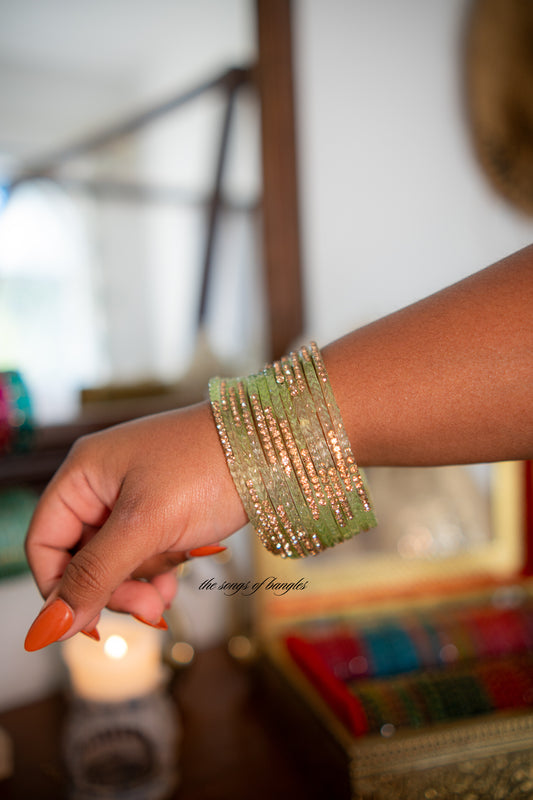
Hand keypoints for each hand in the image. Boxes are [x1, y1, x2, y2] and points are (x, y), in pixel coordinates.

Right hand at [24, 402, 246, 649]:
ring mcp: (135, 495)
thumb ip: (96, 574)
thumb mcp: (146, 526)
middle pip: (81, 556)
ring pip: (116, 559)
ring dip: (139, 584)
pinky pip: (145, 552)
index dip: (58, 588)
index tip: (87, 624)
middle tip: (147, 608)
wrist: (272, 446)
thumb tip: (49, 626)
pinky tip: (175, 585)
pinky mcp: (164, 508)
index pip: (45, 542)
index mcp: (83, 473)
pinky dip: (158, 573)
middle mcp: (103, 483)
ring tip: (166, 598)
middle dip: (112, 588)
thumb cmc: (206, 468)